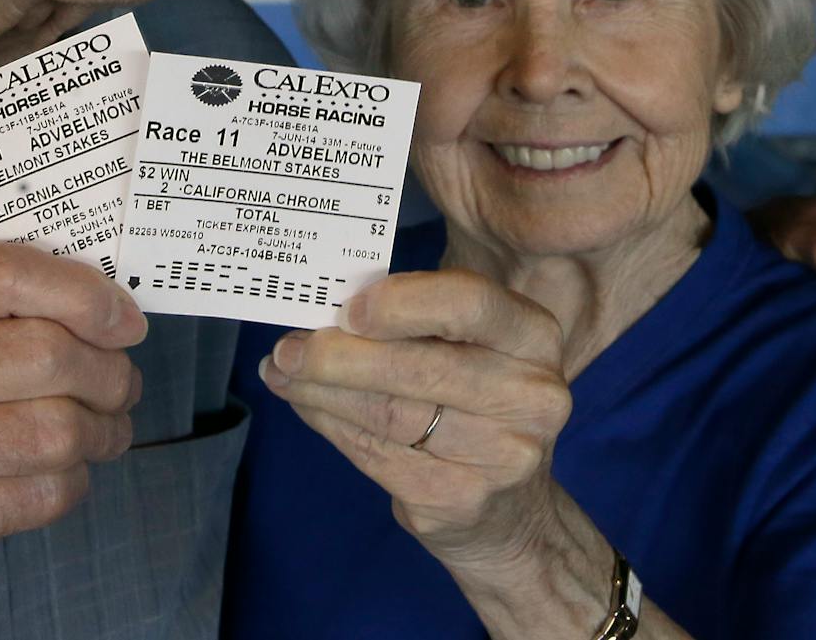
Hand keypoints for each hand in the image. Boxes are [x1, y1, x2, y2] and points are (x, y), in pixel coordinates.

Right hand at [0, 245, 146, 636]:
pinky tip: (58, 475)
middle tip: (121, 384)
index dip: (83, 294)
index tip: (124, 320)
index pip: (2, 275)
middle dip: (108, 371)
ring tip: (103, 431)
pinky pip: (43, 492)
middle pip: (42, 353)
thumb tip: (108, 302)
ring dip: (103, 432)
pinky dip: (72, 483)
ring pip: (55, 429)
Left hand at [258, 269, 570, 577]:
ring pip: (390, 414)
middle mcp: (531, 396)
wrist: (511, 512)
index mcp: (533, 336)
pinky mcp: (464, 500)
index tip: (346, 310)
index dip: (400, 303)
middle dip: (337, 356)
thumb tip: (322, 311)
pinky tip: (307, 408)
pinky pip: (378, 456)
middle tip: (287, 349)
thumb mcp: (469, 349)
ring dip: (321, 392)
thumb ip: (413, 324)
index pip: (469, 304)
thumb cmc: (474, 405)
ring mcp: (503, 455)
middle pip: (419, 367)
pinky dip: (331, 426)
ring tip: (283, 373)